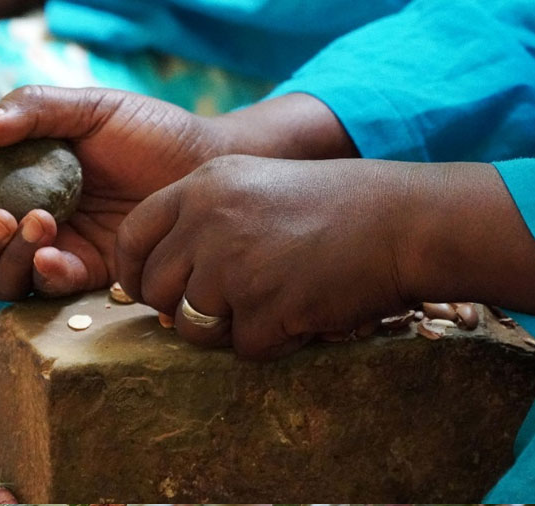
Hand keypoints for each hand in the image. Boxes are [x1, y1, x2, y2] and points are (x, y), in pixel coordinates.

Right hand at [0, 86, 226, 299]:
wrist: (206, 161)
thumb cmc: (148, 131)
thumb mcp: (90, 109)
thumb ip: (33, 109)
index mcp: (15, 181)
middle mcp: (27, 221)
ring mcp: (58, 250)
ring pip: (1, 281)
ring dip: (2, 259)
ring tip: (35, 222)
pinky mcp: (91, 274)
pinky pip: (49, 289)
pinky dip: (43, 274)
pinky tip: (53, 252)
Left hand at [116, 156, 534, 358]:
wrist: (401, 221)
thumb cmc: (332, 205)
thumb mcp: (254, 186)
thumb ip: (200, 222)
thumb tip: (158, 281)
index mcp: (201, 187)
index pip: (132, 235)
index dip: (134, 270)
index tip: (146, 289)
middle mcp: (207, 223)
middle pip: (154, 288)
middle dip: (180, 307)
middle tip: (224, 304)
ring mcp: (234, 266)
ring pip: (191, 326)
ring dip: (228, 327)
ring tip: (272, 302)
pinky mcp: (265, 308)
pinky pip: (244, 348)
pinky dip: (272, 341)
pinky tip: (302, 311)